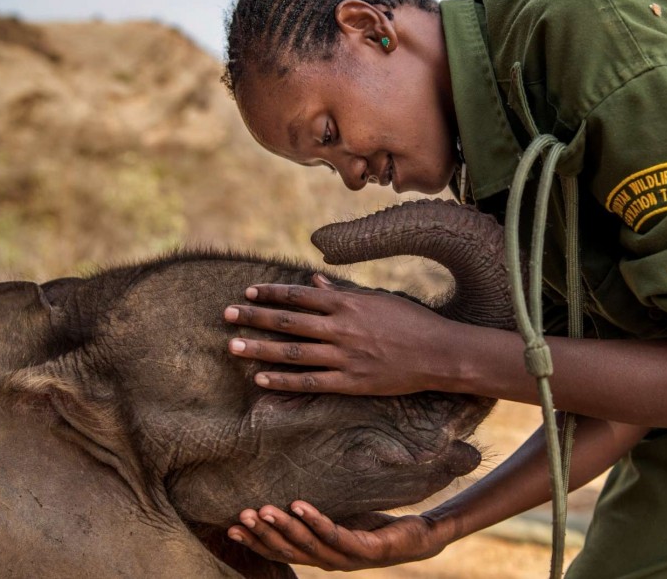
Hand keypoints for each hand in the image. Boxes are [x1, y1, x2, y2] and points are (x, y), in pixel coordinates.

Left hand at [225, 273, 460, 394]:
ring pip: (293, 352)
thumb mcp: (378, 299)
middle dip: (254, 317)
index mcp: (348, 304)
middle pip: (288, 322)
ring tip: (232, 345)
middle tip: (226, 315)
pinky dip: (283, 380)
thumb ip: (344, 293)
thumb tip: (315, 283)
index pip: (300, 295)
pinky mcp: (350, 382)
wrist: (439, 353)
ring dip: (259, 348)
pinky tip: (261, 379)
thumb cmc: (411, 322)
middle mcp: (342, 328)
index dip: (271, 294)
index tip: (248, 292)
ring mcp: (345, 357)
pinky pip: (310, 382)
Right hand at [227, 501, 449, 570]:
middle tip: (241, 516)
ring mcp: (347, 557)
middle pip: (288, 550)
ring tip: (263, 509)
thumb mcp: (341, 517)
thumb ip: (316, 514)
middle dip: (263, 534)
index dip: (255, 542)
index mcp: (319, 555)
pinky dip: (315, 520)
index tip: (231, 526)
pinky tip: (299, 505)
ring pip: (308, 545)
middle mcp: (329, 560)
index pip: (280, 552)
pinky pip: (335, 534)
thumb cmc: (376, 525)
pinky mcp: (366, 549)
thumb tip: (287, 488)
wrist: (419, 538)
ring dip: (283, 527)